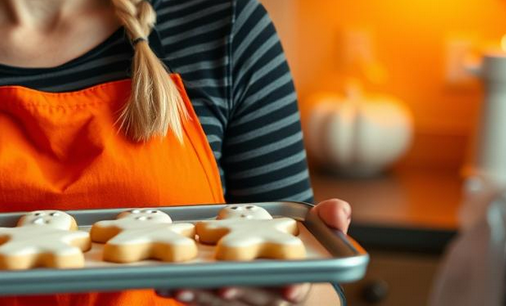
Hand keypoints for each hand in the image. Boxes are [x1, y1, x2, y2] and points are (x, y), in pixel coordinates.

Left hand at [156, 199, 351, 304]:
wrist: (279, 273)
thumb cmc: (296, 250)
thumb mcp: (316, 234)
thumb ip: (329, 220)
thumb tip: (340, 208)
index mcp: (294, 282)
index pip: (297, 289)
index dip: (295, 288)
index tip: (291, 289)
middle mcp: (267, 297)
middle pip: (253, 299)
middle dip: (238, 294)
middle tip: (225, 286)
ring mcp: (241, 302)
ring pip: (220, 303)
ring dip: (200, 296)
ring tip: (178, 285)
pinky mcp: (217, 301)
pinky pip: (201, 301)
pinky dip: (184, 293)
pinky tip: (164, 284)